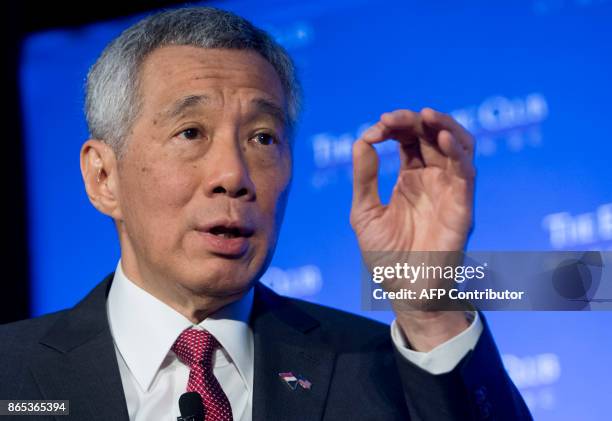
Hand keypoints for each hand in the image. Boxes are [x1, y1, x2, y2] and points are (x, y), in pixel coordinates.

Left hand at [350, 108, 474, 350]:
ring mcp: (449, 190)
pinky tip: (441, 138)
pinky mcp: (462, 205)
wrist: (404, 291)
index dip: (394, 126)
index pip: (408, 138)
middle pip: (431, 134)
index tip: (376, 129)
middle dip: (414, 120)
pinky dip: (458, 151)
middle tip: (392, 118)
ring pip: (458, 144)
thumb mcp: (365, 213)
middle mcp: (433, 179)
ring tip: (425, 116)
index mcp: (410, 178)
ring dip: (443, 125)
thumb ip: (365, 178)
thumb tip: (362, 140)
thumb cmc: (385, 257)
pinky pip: (467, 172)